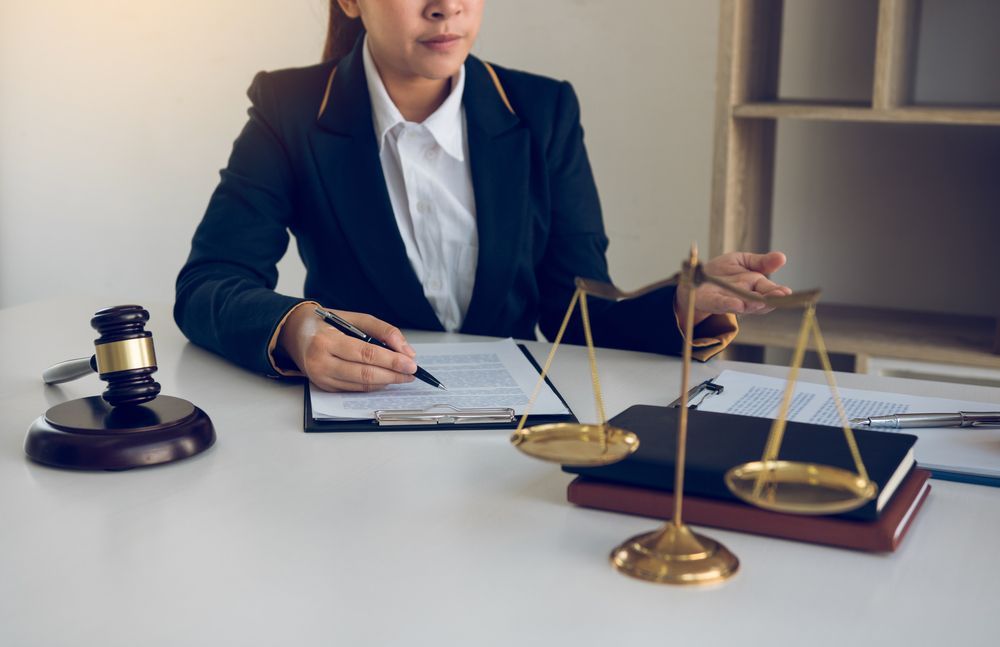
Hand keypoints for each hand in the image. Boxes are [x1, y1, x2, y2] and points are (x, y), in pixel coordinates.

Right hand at [278, 304, 417, 391]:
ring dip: (385, 382)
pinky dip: (372, 385)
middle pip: (365, 374)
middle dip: (393, 375)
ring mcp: (321, 377)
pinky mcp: (324, 387)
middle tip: (411, 373)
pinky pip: (354, 389)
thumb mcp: (353, 317)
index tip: (411, 363)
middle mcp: (321, 361)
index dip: (392, 361)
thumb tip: (405, 349)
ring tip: (402, 376)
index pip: (366, 354)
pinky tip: (385, 378)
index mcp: (326, 340)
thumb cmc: (325, 323)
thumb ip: (382, 330)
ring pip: (361, 385)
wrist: (294, 333)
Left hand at [674, 251, 790, 325]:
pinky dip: (730, 304)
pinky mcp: (712, 302)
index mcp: (755, 285)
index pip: (770, 290)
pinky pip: (722, 304)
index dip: (778, 292)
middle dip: (770, 299)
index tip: (787, 292)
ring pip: (744, 306)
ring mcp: (729, 301)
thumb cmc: (722, 272)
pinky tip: (737, 304)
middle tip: (780, 296)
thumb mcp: (743, 261)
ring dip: (752, 304)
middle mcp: (744, 296)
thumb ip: (761, 262)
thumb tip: (782, 257)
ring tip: (761, 301)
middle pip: (760, 301)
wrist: (696, 278)